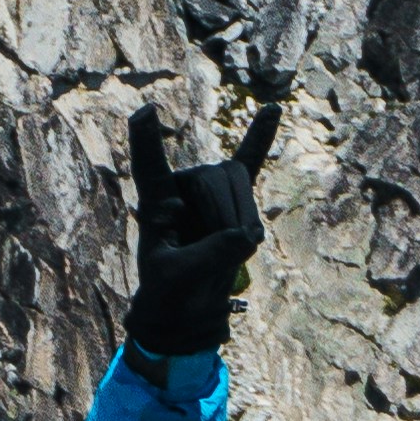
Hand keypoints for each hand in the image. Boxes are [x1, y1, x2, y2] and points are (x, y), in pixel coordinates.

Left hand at [124, 95, 279, 358]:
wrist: (188, 309)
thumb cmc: (170, 292)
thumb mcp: (178, 278)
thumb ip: (209, 254)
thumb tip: (247, 234)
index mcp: (156, 201)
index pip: (148, 165)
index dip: (145, 140)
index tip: (145, 111)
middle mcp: (182, 187)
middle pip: (215, 177)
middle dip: (228, 215)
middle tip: (231, 251)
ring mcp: (208, 190)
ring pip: (239, 180)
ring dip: (247, 215)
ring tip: (242, 247)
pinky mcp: (234, 200)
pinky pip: (250, 164)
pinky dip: (260, 139)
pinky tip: (274, 110)